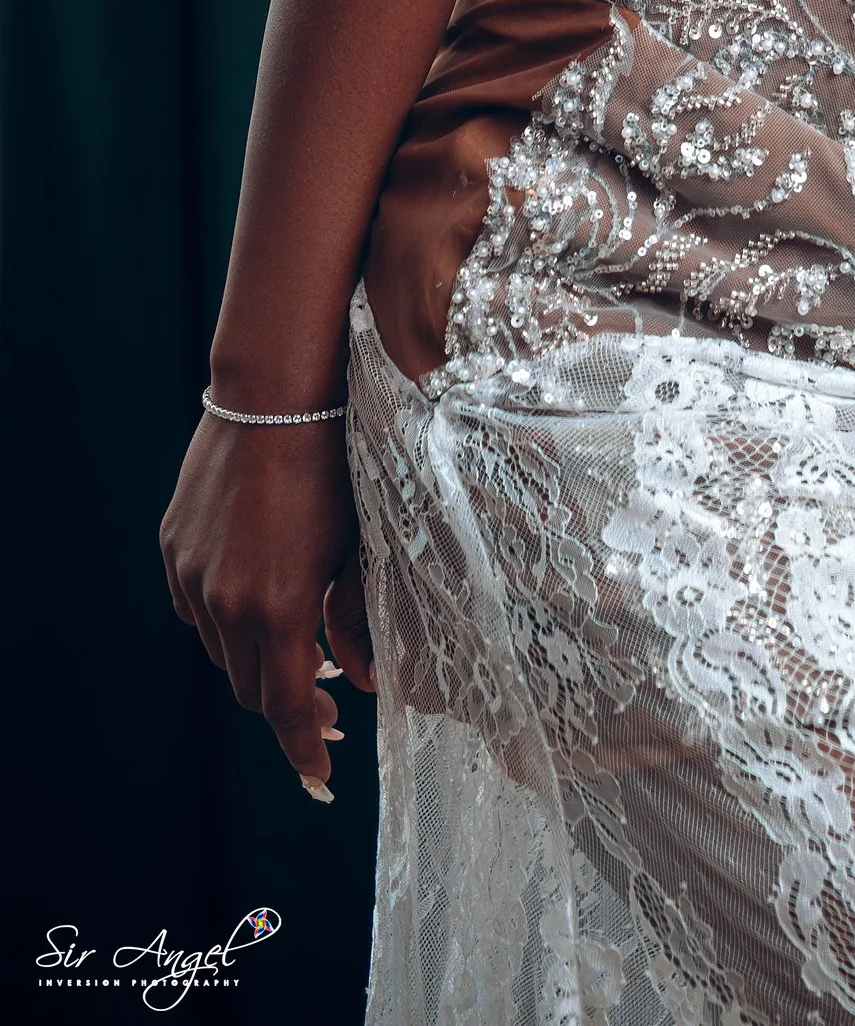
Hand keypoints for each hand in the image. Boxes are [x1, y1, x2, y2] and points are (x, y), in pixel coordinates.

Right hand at [160, 415, 374, 798]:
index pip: (287, 708)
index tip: (319, 776)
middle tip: (328, 705)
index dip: (304, 747)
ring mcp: (191, 575)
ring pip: (222, 649)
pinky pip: (197, 607)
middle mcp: (224, 603)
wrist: (279, 390)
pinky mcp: (174, 549)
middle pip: (252, 687)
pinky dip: (227, 619)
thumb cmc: (340, 462)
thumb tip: (368, 680)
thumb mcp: (363, 542)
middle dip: (289, 705)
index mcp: (278, 608)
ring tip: (300, 647)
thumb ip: (359, 617)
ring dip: (258, 659)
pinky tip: (259, 600)